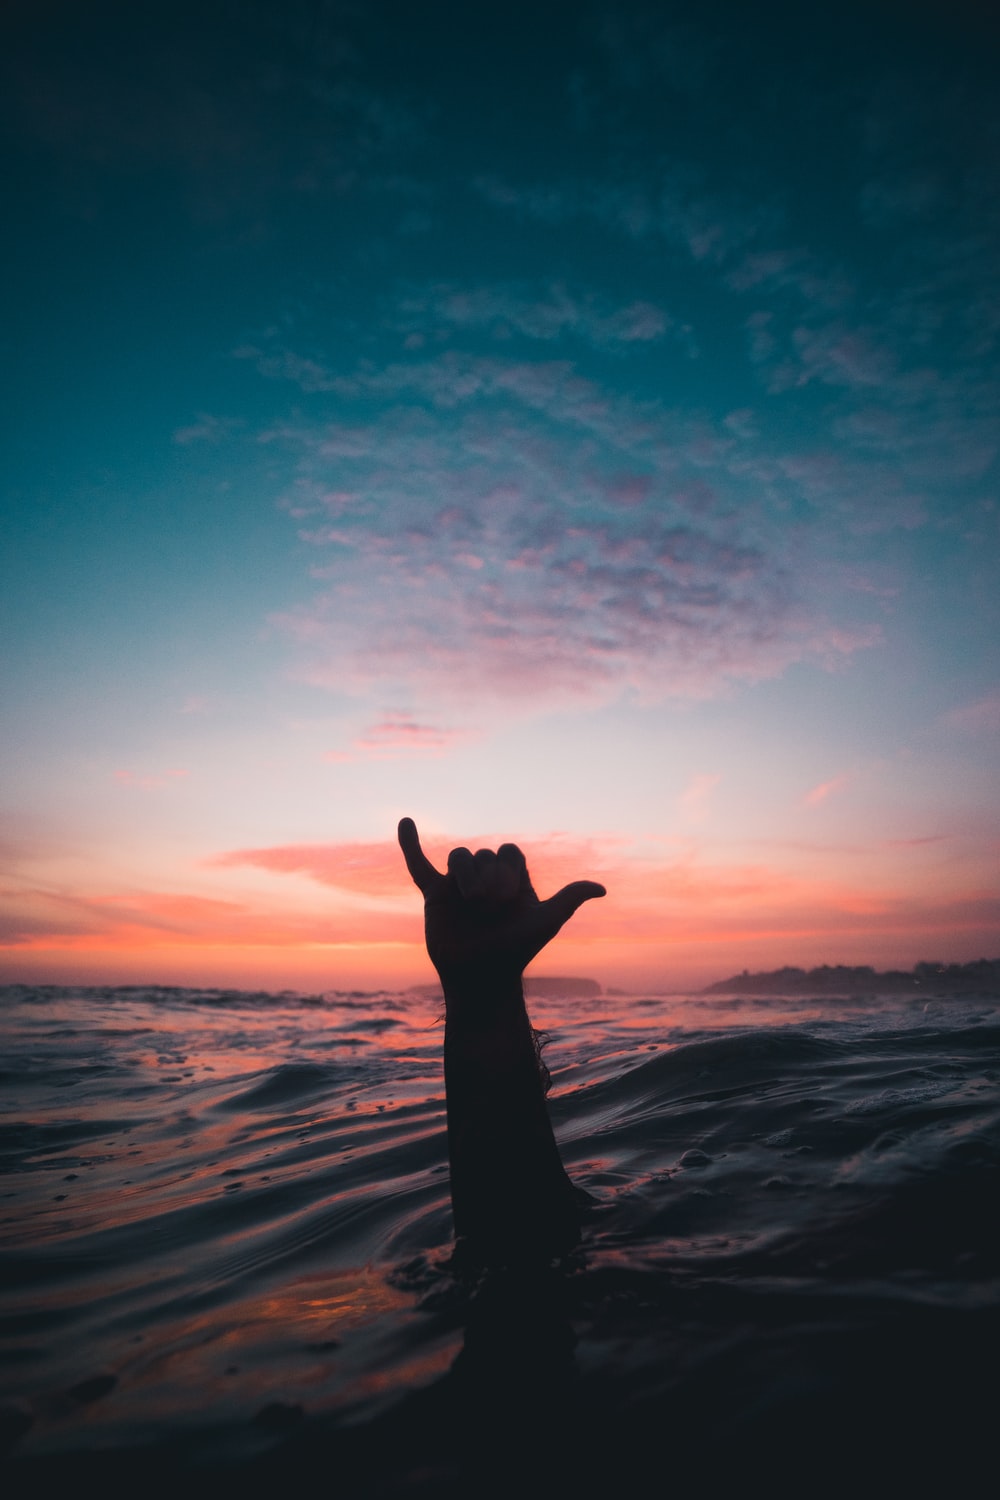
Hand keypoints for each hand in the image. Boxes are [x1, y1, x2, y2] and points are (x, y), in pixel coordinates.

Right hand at [398, 817, 605, 992]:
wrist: (481, 978)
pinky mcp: (434, 895)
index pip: (510, 852)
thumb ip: (569, 899)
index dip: (511, 868)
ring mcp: (458, 886)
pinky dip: (410, 844)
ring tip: (472, 904)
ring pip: (460, 857)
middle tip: (492, 911)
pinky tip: (405, 822)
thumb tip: (601, 889)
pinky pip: (419, 865)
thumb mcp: (545, 922)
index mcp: (511, 881)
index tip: (513, 897)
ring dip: (467, 877)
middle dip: (491, 880)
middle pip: (485, 855)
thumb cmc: (515, 951)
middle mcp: (484, 880)